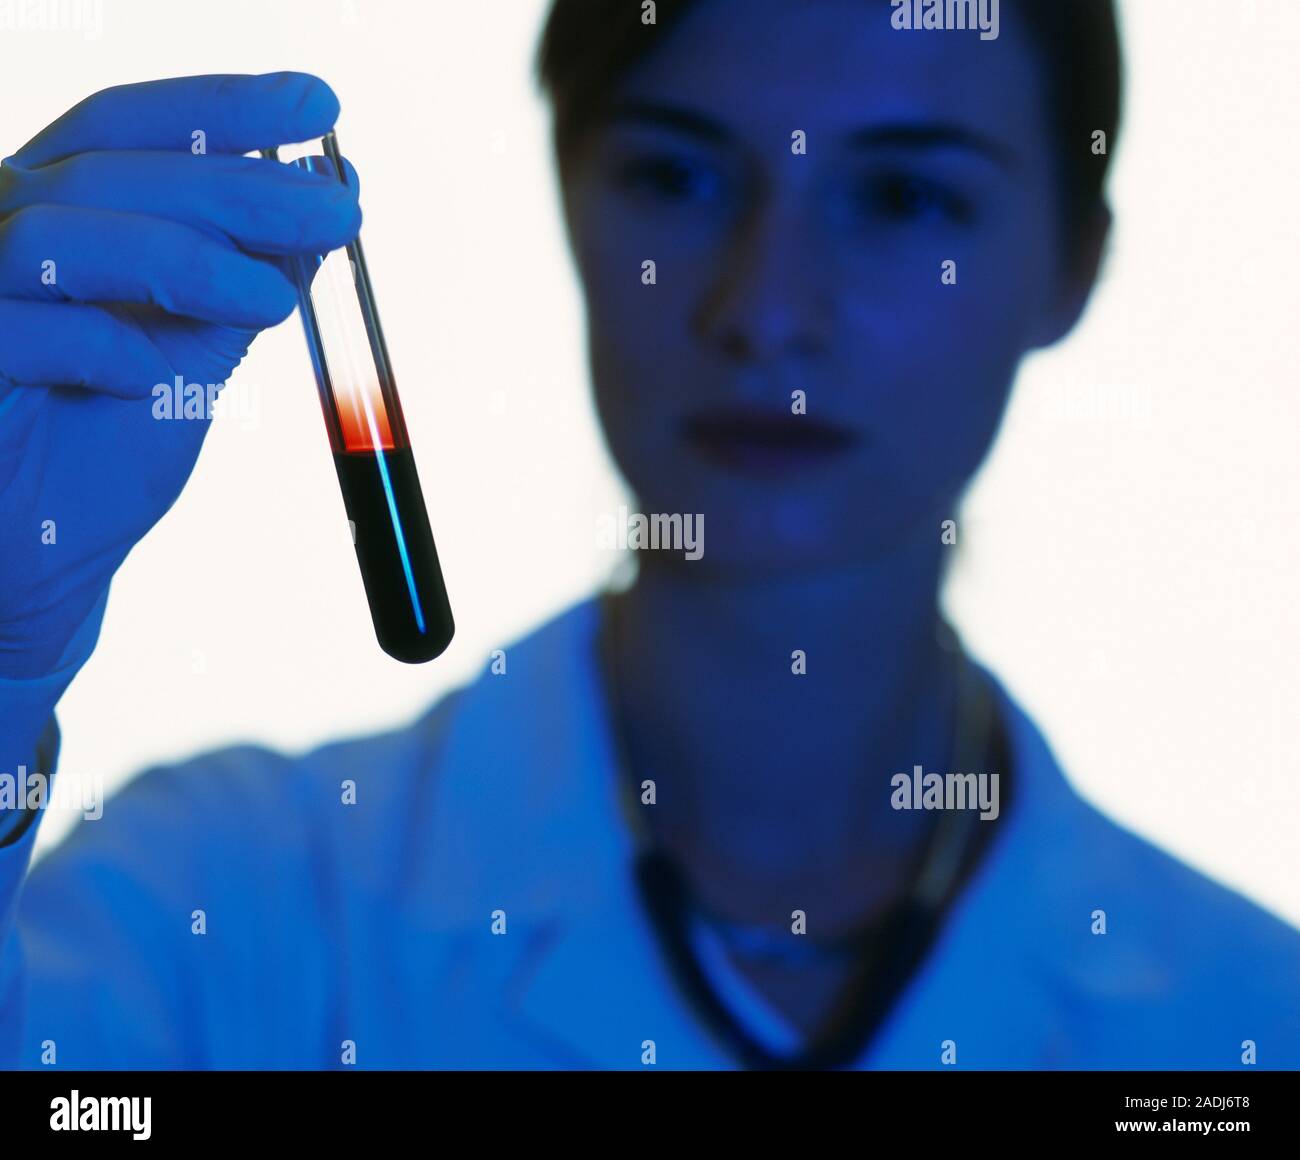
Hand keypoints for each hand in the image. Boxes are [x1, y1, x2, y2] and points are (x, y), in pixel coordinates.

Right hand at [0, 72, 360, 677]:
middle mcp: (5, 226)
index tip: (320, 106)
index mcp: (66, 210)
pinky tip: (156, 377)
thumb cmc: (112, 442)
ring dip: (184, 257)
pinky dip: (102, 344)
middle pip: (117, 168)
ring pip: (65, 231)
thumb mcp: (201, 350)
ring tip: (273, 302)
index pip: (137, 129)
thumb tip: (327, 202)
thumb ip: (248, 278)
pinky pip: (20, 330)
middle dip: (240, 187)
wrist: (54, 551)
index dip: (224, 107)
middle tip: (336, 215)